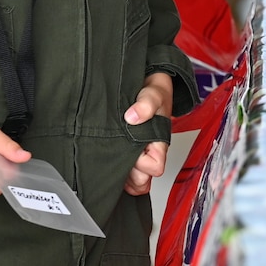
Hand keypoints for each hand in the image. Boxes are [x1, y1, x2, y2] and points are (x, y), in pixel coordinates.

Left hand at [122, 72, 175, 194]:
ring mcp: (137, 155)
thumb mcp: (154, 95)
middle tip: (118, 154)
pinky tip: (106, 160)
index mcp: (159, 142)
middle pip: (142, 179)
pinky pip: (123, 175)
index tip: (133, 149)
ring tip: (110, 158)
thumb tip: (133, 116)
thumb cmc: (154, 94)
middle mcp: (148, 152)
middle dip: (130, 172)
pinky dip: (115, 171)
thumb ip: (146, 104)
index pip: (155, 167)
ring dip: (121, 173)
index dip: (143, 162)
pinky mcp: (124, 152)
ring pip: (132, 180)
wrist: (146, 85)